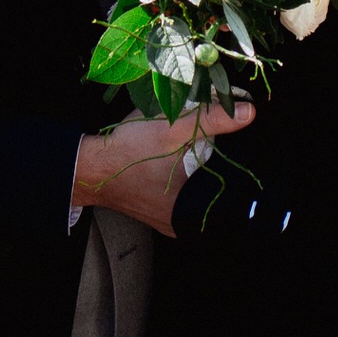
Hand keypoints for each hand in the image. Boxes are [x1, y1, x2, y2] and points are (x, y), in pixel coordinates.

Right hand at [72, 102, 254, 237]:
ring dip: (192, 168)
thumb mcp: (176, 129)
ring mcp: (163, 219)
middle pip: (208, 188)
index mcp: (188, 213)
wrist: (88, 165)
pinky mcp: (152, 210)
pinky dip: (176, 174)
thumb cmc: (129, 150)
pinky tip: (169, 159)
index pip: (226, 187)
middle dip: (208, 163)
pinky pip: (175, 192)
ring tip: (183, 149)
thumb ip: (214, 120)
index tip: (221, 144)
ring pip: (191, 190)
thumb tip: (249, 113)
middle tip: (199, 143)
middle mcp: (178, 224)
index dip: (227, 161)